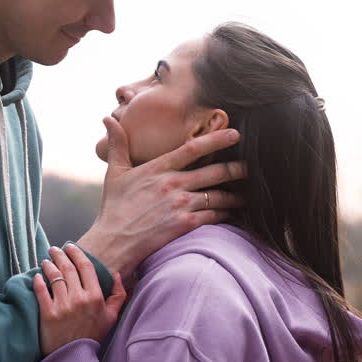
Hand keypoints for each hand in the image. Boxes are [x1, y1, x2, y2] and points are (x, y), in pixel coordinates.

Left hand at [33, 243, 127, 354]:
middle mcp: (79, 299)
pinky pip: (41, 291)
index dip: (77, 254)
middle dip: (60, 255)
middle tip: (55, 250)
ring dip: (49, 265)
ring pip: (54, 277)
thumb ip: (118, 295)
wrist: (73, 357)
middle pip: (68, 268)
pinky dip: (38, 281)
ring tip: (46, 260)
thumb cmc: (92, 336)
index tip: (71, 247)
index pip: (86, 267)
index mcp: (95, 297)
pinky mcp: (48, 314)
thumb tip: (118, 275)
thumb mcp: (111, 317)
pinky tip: (37, 275)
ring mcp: (62, 306)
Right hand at [78, 117, 244, 276]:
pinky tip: (235, 213)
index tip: (234, 134)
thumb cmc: (113, 208)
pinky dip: (227, 214)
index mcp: (158, 168)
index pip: (193, 148)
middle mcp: (173, 184)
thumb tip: (108, 119)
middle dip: (236, 168)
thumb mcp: (114, 173)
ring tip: (249, 194)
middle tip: (252, 165)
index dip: (216, 139)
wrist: (113, 242)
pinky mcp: (185, 224)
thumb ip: (117, 145)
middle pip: (214, 171)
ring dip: (236, 195)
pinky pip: (214, 216)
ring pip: (219, 195)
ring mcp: (180, 204)